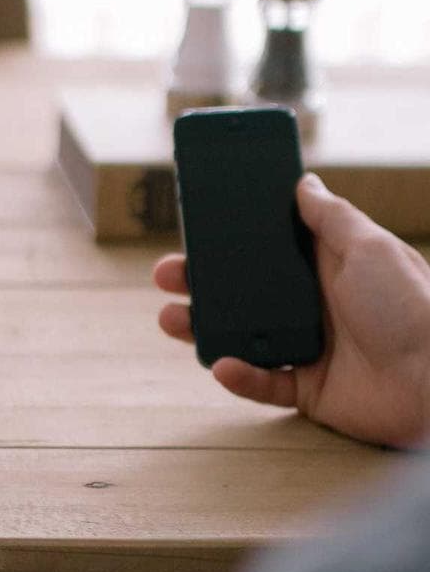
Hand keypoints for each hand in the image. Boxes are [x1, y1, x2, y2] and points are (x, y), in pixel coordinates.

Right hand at [154, 173, 429, 447]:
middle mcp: (312, 303)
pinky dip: (240, 377)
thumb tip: (303, 182)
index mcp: (325, 265)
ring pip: (241, 336)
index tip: (196, 225)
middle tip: (166, 272)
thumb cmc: (413, 306)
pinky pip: (263, 383)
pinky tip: (222, 364)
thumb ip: (332, 217)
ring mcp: (307, 346)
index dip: (231, 237)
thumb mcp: (370, 246)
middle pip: (243, 291)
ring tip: (171, 318)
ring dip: (203, 328)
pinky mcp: (307, 389)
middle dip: (200, 281)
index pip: (266, 246)